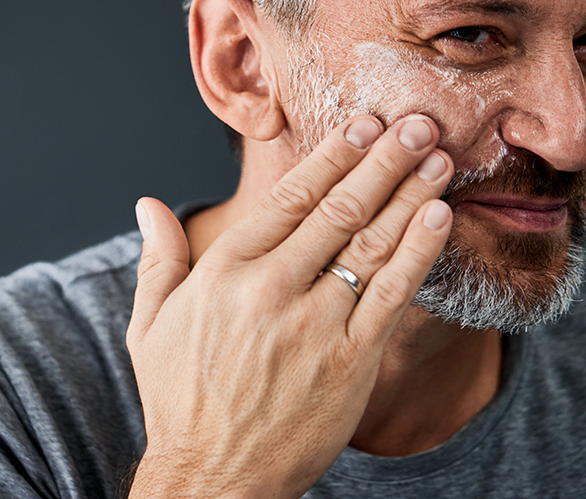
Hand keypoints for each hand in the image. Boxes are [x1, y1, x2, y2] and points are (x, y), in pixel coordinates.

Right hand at [126, 115, 453, 498]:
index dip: (330, 156)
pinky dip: (417, 251)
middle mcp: (269, 290)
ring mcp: (312, 325)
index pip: (288, 198)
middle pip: (338, 209)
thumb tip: (147, 204)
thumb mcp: (150, 326)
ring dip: (409, 193)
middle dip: (382, 159)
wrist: (214, 478)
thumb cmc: (182, 400)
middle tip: (415, 123)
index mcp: (223, 271)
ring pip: (370, 243)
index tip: (360, 124)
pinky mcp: (349, 362)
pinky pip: (390, 294)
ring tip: (438, 157)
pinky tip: (438, 217)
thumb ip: (157, 259)